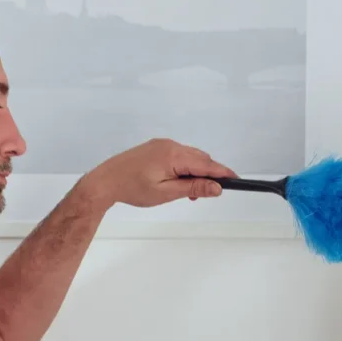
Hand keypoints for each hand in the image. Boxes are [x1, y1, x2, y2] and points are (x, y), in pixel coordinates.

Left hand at [77, 138, 237, 208]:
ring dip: (195, 172)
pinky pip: (179, 155)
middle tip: (205, 195)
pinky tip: (178, 182)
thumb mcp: (166, 193)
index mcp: (173, 155)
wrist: (106, 181)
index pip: (206, 164)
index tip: (235, 180)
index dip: (222, 173)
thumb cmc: (131, 188)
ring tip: (187, 193)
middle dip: (207, 175)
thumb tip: (215, 187)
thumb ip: (193, 188)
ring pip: (190, 157)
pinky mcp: (156, 147)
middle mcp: (170, 145)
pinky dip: (184, 167)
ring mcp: (162, 145)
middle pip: (200, 158)